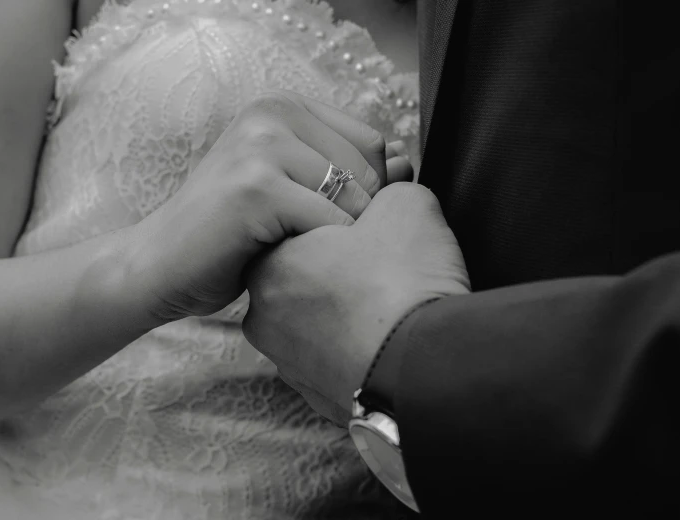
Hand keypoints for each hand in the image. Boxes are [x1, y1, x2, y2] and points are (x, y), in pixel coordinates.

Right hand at [114, 91, 412, 324]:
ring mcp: (262, 146)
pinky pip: (330, 225)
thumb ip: (345, 170)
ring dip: (333, 239)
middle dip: (352, 218)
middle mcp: (272, 113)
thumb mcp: (290, 187)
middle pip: (371, 170)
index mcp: (283, 106)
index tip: (325, 217)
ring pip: (354, 199)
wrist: (159, 265)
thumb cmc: (231, 232)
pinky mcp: (256, 187)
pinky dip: (316, 254)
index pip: (374, 143)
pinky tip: (277, 256)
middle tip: (305, 239)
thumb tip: (409, 163)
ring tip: (291, 247)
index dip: (365, 192)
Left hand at [243, 183, 469, 425]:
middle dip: (340, 267)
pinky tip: (390, 339)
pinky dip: (358, 348)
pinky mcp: (319, 398)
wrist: (424, 371)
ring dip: (348, 311)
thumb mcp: (405, 207)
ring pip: (318, 324)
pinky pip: (337, 360)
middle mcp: (264, 318)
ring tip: (392, 303)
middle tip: (384, 262)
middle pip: (303, 278)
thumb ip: (389, 190)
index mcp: (270, 265)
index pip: (294, 229)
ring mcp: (290, 364)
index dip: (337, 220)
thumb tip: (395, 189)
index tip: (371, 222)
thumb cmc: (401, 284)